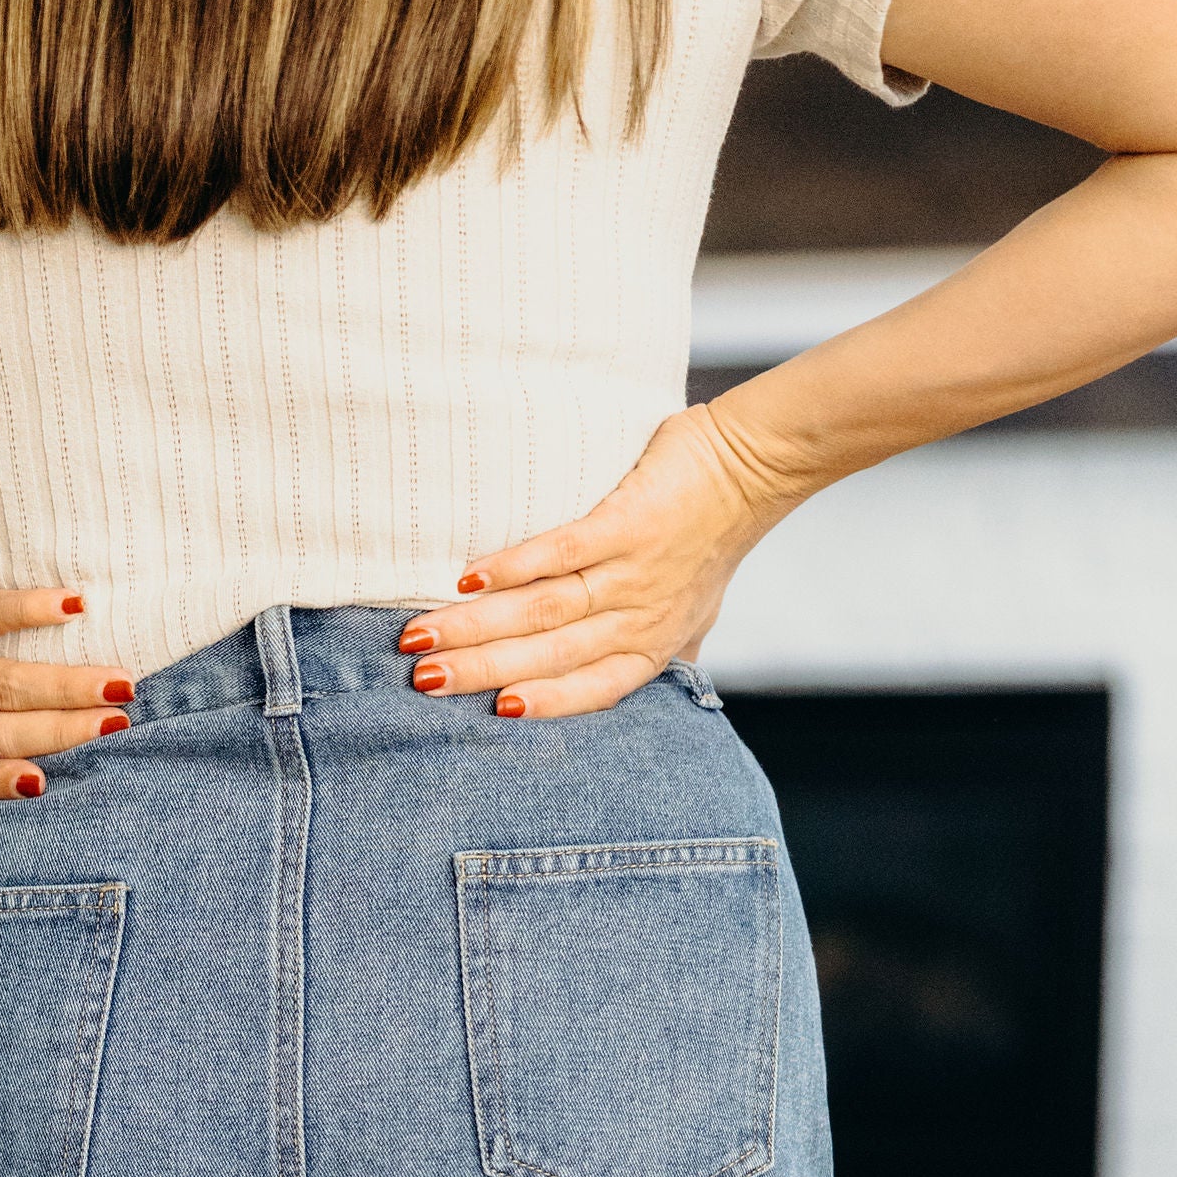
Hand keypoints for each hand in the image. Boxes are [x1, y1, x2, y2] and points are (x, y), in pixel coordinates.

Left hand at [0, 501, 132, 797]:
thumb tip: (60, 709)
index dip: (5, 786)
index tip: (50, 786)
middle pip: (5, 736)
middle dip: (67, 734)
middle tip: (121, 722)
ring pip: (6, 689)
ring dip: (67, 688)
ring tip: (119, 681)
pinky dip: (34, 612)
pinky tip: (74, 607)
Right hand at [396, 405, 805, 720]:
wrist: (755, 463)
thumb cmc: (715, 535)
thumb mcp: (693, 610)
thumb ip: (656, 648)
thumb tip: (621, 682)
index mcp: (652, 644)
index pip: (592, 689)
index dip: (544, 704)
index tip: (491, 713)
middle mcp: (640, 616)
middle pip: (549, 653)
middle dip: (480, 670)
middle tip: (421, 682)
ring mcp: (633, 570)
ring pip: (545, 611)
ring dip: (477, 625)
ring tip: (423, 636)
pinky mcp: (629, 521)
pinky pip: (563, 551)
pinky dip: (514, 567)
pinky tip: (470, 578)